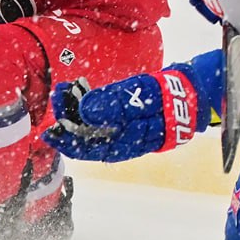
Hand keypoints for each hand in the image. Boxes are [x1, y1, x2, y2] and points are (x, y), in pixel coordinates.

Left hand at [43, 63, 212, 161]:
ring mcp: (120, 130)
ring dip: (74, 109)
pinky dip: (86, 104)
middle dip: (66, 117)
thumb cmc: (166, 98)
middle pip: (82, 136)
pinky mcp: (122, 119)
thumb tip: (84, 111)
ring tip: (65, 89)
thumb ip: (113, 105)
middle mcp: (118, 142)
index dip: (64, 141)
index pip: (85, 150)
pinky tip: (79, 89)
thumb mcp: (141, 98)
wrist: (190, 94)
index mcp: (122, 145)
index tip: (48, 130)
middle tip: (57, 95)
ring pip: (88, 124)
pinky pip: (97, 115)